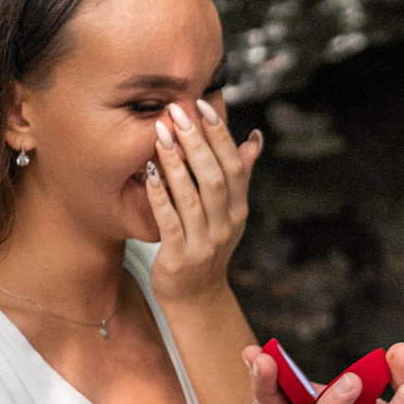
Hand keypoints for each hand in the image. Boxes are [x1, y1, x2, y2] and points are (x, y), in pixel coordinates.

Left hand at [145, 97, 262, 305]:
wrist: (196, 297)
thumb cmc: (207, 246)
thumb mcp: (229, 212)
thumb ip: (239, 176)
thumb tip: (254, 139)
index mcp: (238, 208)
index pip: (234, 165)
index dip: (220, 135)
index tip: (203, 106)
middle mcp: (226, 224)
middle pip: (215, 177)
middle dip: (196, 142)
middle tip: (177, 111)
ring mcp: (205, 242)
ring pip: (192, 197)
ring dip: (175, 163)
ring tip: (160, 134)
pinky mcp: (180, 257)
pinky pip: (170, 222)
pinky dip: (160, 196)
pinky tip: (149, 171)